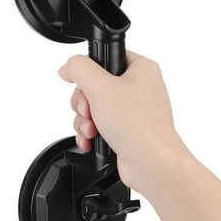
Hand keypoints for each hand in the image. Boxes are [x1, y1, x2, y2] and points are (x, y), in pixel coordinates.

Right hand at [58, 50, 184, 193]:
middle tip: (89, 110)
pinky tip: (91, 141)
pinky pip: (100, 125)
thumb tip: (68, 66)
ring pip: (94, 107)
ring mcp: (133, 110)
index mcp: (141, 68)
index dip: (88, 70)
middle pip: (95, 85)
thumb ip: (80, 69)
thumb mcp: (101, 87)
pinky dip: (91, 133)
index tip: (80, 82)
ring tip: (92, 129)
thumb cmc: (138, 125)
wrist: (152, 163)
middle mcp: (139, 87)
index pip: (106, 57)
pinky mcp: (127, 129)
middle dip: (84, 102)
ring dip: (85, 120)